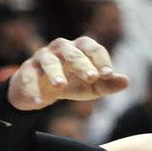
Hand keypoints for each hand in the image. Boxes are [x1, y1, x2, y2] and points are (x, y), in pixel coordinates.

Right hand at [8, 37, 128, 110]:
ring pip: (48, 62)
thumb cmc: (72, 83)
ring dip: (55, 73)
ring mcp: (41, 58)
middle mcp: (60, 49)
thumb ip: (108, 84)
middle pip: (71, 53)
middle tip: (92, 77)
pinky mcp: (26, 71)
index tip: (108, 74)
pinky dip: (33, 90)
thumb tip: (126, 81)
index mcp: (79, 49)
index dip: (101, 60)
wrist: (41, 91)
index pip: (92, 48)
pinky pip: (28, 78)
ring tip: (61, 86)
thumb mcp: (92, 87)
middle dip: (82, 64)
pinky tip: (39, 102)